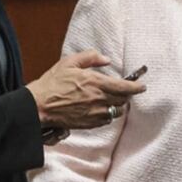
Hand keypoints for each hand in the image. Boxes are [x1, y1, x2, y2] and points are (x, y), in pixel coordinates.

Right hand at [26, 50, 145, 131]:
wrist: (38, 106)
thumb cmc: (52, 84)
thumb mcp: (69, 62)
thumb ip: (90, 58)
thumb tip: (106, 59)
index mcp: (96, 83)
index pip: (125, 87)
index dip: (137, 87)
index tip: (142, 86)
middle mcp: (99, 100)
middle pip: (123, 100)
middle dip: (128, 95)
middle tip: (126, 91)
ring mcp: (95, 114)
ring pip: (117, 112)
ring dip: (119, 106)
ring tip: (115, 100)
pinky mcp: (89, 124)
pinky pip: (106, 120)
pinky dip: (108, 114)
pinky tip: (102, 109)